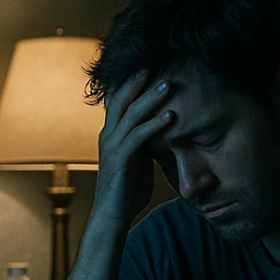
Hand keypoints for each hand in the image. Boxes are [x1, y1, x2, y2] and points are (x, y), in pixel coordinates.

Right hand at [89, 68, 173, 229]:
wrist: (112, 217)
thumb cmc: (128, 191)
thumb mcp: (139, 160)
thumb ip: (146, 143)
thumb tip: (163, 130)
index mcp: (112, 133)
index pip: (119, 99)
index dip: (132, 81)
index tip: (151, 64)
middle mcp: (108, 135)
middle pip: (121, 98)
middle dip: (139, 80)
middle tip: (157, 62)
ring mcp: (112, 146)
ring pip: (130, 114)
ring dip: (150, 98)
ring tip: (169, 84)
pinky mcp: (119, 160)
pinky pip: (138, 137)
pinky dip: (155, 124)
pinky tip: (171, 115)